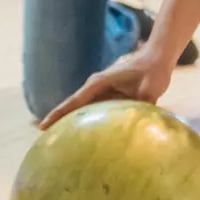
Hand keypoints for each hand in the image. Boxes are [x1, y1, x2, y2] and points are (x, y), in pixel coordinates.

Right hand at [38, 48, 174, 127]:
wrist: (157, 60)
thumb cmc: (153, 73)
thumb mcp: (149, 90)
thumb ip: (141, 106)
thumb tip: (135, 127)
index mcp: (99, 83)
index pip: (74, 101)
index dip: (58, 114)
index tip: (43, 126)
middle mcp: (97, 87)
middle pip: (73, 105)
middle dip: (57, 119)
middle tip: (42, 136)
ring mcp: (102, 91)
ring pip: (82, 108)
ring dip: (71, 121)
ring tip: (58, 139)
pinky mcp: (110, 96)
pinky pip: (95, 110)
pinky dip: (87, 121)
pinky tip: (84, 136)